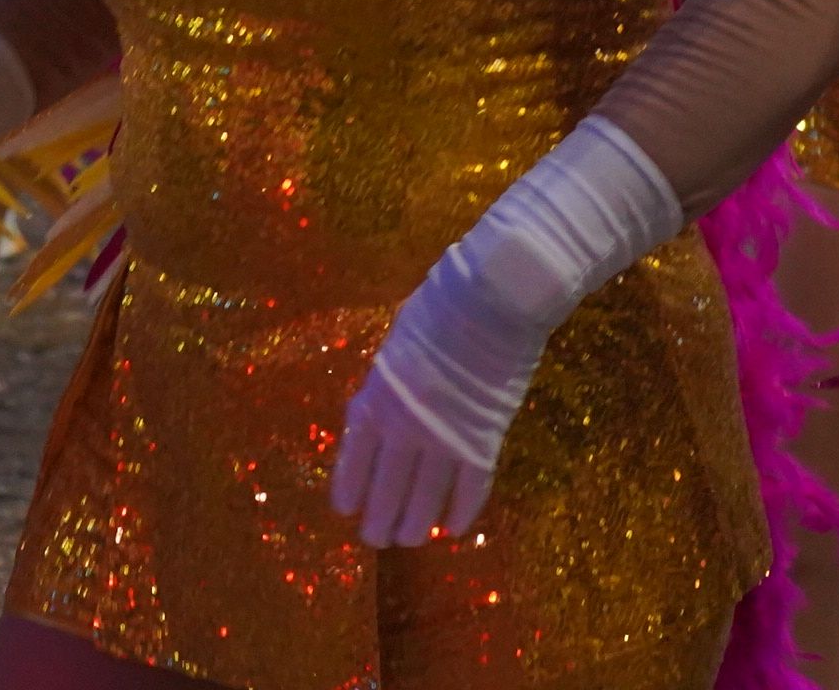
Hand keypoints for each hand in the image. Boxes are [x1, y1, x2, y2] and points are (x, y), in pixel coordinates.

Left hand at [327, 115, 680, 548]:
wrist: (494, 298)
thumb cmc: (441, 306)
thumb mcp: (398, 342)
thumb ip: (390, 382)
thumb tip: (382, 407)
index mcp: (378, 394)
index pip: (356, 453)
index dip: (350, 484)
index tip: (344, 509)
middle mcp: (406, 423)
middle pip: (388, 483)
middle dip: (379, 515)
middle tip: (375, 540)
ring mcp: (447, 436)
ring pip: (426, 494)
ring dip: (415, 521)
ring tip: (407, 541)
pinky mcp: (486, 439)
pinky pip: (471, 485)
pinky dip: (463, 509)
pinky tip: (454, 528)